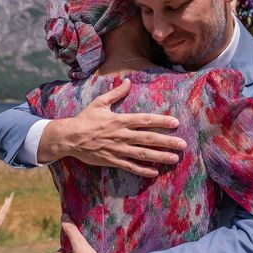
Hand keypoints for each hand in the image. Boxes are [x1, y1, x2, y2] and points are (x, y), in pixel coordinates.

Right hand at [39, 78, 186, 176]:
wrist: (69, 138)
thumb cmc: (85, 119)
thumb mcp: (99, 102)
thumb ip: (116, 93)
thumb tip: (127, 80)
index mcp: (120, 120)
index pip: (145, 120)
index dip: (161, 121)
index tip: (175, 123)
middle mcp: (122, 135)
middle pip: (149, 139)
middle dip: (167, 141)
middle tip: (183, 144)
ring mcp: (118, 149)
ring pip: (143, 154)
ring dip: (160, 157)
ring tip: (175, 158)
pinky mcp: (112, 160)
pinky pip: (130, 167)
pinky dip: (143, 170)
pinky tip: (155, 172)